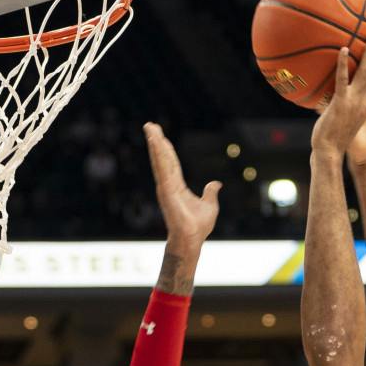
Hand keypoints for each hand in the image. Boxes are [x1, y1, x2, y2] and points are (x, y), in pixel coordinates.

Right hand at [143, 123, 219, 247]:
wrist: (192, 240)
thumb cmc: (198, 227)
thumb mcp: (210, 205)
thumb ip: (210, 193)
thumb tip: (216, 184)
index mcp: (177, 186)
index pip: (171, 163)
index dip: (166, 149)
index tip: (160, 136)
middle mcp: (168, 184)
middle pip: (162, 158)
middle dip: (156, 141)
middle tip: (150, 125)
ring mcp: (165, 187)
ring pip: (160, 160)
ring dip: (155, 143)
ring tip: (150, 127)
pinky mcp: (166, 190)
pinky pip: (162, 168)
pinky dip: (158, 155)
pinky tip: (155, 142)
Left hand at [312, 40, 365, 157]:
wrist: (329, 152)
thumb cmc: (336, 137)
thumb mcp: (350, 118)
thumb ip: (353, 104)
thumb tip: (348, 90)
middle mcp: (365, 102)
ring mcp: (353, 102)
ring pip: (365, 74)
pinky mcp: (340, 103)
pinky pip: (342, 80)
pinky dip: (343, 65)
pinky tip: (344, 50)